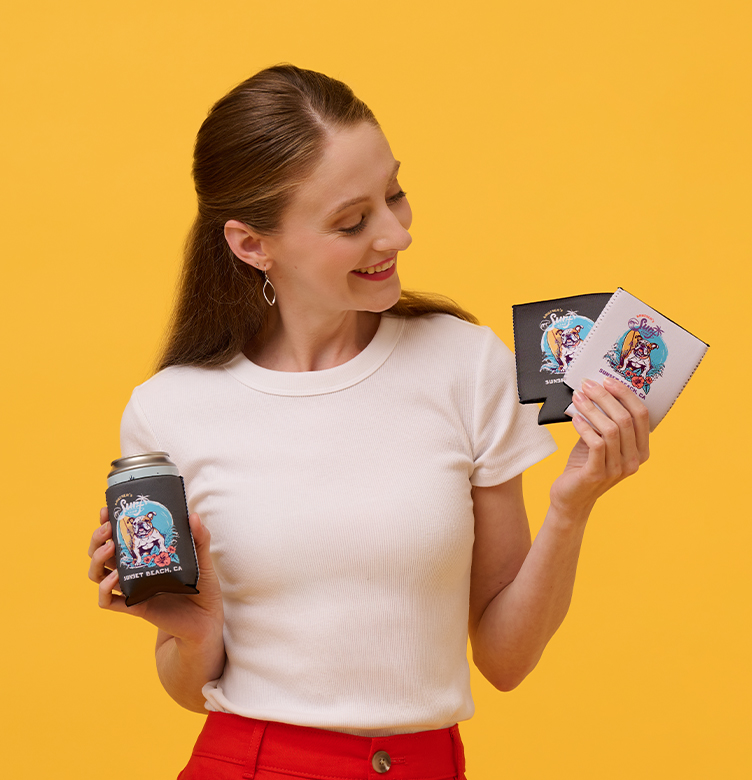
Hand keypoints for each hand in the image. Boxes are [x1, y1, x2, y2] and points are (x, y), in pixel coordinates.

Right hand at [87, 508, 223, 647]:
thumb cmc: (203, 588)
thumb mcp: (202, 559)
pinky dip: (104, 590)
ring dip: (97, 560)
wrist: (206, 620)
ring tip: (109, 548)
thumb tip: (192, 516)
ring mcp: (132, 589)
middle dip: (97, 539)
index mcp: (145, 556)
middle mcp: (134, 571)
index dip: (107, 524)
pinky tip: (114, 579)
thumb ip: (199, 538)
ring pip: (98, 575)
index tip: (105, 511)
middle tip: (108, 528)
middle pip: (101, 554)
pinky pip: (108, 602)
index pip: (118, 538)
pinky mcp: (135, 607)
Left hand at [550, 377, 649, 515]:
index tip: (607, 380)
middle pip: (625, 419)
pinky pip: (595, 443)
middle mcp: (634, 460)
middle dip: (605, 397)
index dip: (625, 394)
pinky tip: (575, 419)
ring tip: (577, 398)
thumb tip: (596, 391)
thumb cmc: (585, 465)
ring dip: (591, 409)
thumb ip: (604, 421)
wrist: (571, 497)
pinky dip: (584, 427)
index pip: (641, 415)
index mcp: (641, 450)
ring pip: (610, 429)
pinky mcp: (598, 474)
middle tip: (587, 385)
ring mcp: (618, 469)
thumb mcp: (600, 441)